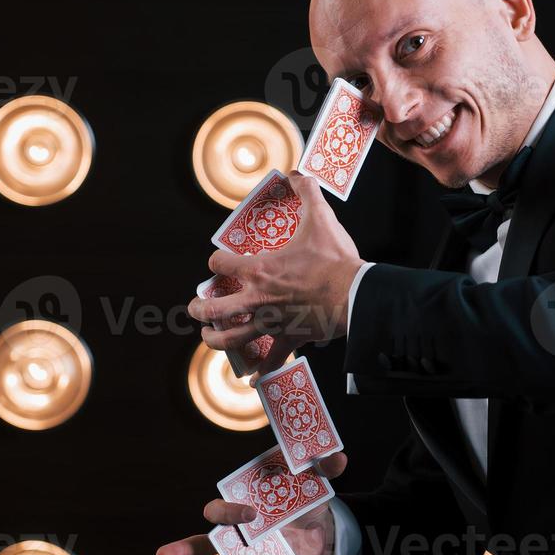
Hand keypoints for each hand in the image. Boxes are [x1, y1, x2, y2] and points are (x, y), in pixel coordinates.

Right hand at [154, 452, 348, 554]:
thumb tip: (338, 459)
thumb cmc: (303, 496)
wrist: (322, 525)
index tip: (251, 514)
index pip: (221, 510)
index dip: (230, 513)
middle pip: (206, 544)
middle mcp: (239, 537)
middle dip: (184, 549)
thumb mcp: (315, 479)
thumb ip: (325, 466)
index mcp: (242, 508)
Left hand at [188, 173, 364, 377]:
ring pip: (233, 338)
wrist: (356, 295)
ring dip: (215, 339)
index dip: (216, 263)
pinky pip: (272, 360)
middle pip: (214, 309)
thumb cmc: (335, 260)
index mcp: (259, 270)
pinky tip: (251, 378)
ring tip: (208, 335)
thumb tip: (300, 175)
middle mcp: (258, 300)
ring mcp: (271, 323)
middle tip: (197, 307)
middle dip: (200, 308)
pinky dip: (261, 370)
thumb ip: (307, 193)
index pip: (220, 266)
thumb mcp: (320, 219)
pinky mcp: (290, 339)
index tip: (219, 264)